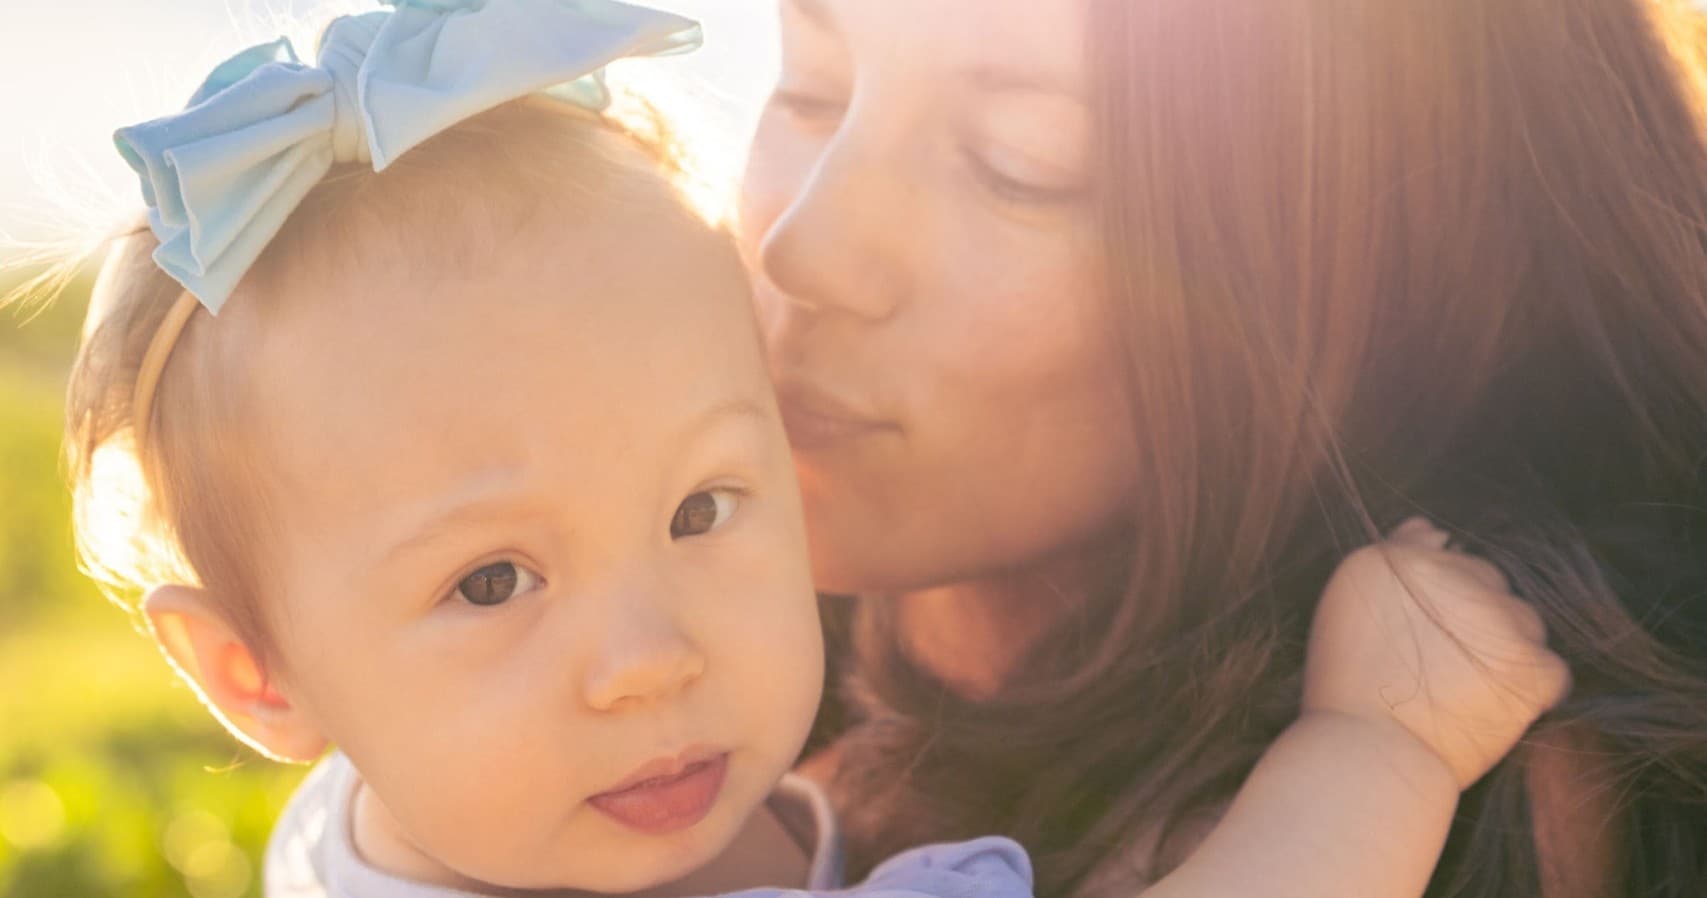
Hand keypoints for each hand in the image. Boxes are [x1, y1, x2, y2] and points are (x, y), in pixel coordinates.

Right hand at [1302, 519, 1570, 788]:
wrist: (1368, 754)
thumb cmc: (1348, 688)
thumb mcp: (1353, 607)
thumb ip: (1394, 559)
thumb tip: (1434, 528)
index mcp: (1399, 559)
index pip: (1451, 561)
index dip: (1441, 602)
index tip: (1424, 638)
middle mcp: (1452, 576)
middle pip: (1491, 584)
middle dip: (1476, 618)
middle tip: (1444, 665)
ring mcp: (1497, 619)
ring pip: (1525, 621)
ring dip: (1506, 648)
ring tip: (1469, 690)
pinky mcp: (1532, 667)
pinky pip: (1552, 671)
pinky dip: (1532, 692)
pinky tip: (1496, 710)